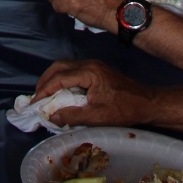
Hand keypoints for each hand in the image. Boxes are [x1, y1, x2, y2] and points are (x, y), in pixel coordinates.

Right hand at [33, 59, 159, 127]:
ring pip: (65, 67)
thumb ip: (73, 116)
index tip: (35, 102)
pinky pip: (73, 71)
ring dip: (53, 80)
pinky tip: (60, 93)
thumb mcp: (98, 117)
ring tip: (45, 96)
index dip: (44, 90)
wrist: (147, 103)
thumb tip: (52, 117)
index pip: (59, 77)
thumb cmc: (125, 109)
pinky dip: (62, 80)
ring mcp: (93, 66)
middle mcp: (89, 64)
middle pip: (59, 67)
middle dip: (45, 81)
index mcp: (89, 72)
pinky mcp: (96, 71)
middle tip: (36, 97)